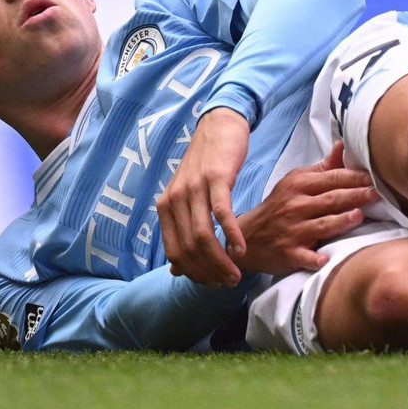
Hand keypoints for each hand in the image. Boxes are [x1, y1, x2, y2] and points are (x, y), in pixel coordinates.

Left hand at [158, 108, 250, 286]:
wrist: (219, 125)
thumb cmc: (208, 164)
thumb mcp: (189, 197)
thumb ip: (182, 230)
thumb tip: (175, 269)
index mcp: (166, 207)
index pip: (175, 252)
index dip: (194, 273)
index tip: (212, 283)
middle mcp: (175, 199)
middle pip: (189, 248)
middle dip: (209, 272)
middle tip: (228, 282)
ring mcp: (194, 188)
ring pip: (203, 236)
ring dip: (221, 260)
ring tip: (236, 273)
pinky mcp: (215, 178)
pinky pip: (222, 213)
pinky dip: (232, 235)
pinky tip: (242, 249)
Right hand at [235, 142, 378, 277]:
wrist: (248, 235)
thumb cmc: (280, 205)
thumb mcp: (296, 181)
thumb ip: (322, 168)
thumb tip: (342, 145)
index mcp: (299, 185)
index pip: (332, 178)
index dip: (355, 177)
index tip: (375, 177)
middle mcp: (296, 206)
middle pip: (330, 199)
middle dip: (355, 195)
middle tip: (377, 194)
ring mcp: (292, 230)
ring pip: (321, 225)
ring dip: (340, 221)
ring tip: (359, 216)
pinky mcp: (288, 253)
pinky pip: (303, 256)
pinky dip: (313, 258)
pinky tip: (325, 259)